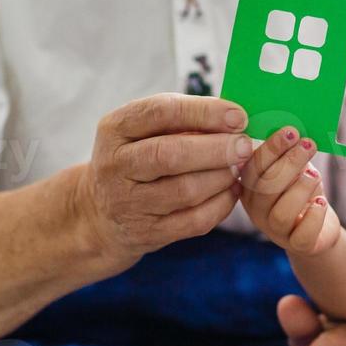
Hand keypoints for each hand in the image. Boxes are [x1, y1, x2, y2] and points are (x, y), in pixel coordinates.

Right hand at [74, 93, 251, 267]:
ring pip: (185, 190)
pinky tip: (231, 191)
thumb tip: (235, 119)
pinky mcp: (146, 233)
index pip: (161, 112)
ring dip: (221, 177)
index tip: (239, 116)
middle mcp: (115, 165)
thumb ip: (183, 120)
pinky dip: (220, 205)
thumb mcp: (144, 131)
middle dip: (216, 149)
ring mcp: (128, 203)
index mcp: (115, 128)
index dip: (204, 112)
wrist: (100, 213)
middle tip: (245, 145)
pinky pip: (193, 221)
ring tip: (239, 167)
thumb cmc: (136, 158)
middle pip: (170, 154)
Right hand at [239, 125, 340, 254]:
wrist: (318, 227)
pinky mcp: (298, 245)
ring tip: (315, 176)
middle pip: (265, 188)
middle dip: (288, 162)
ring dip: (300, 189)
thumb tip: (294, 131)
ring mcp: (275, 231)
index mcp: (250, 188)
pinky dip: (314, 216)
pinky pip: (302, 235)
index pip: (253, 168)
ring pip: (281, 213)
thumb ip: (289, 153)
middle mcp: (257, 210)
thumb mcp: (294, 169)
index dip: (271, 149)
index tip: (291, 132)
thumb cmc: (302, 190)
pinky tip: (320, 203)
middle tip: (308, 145)